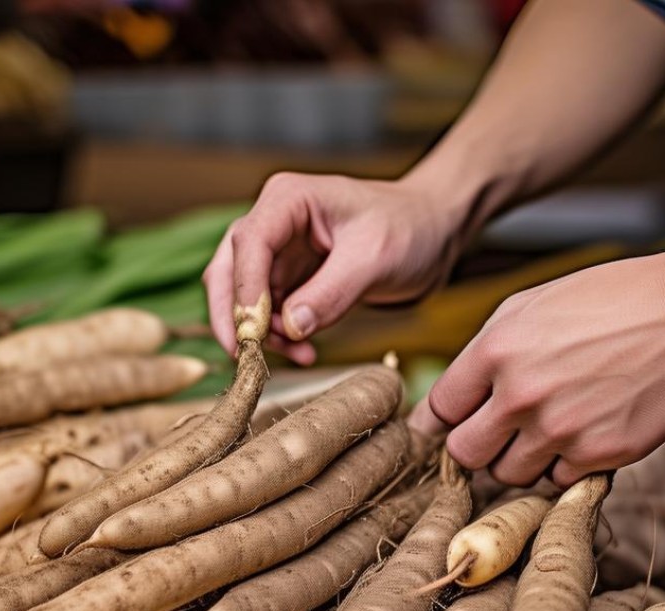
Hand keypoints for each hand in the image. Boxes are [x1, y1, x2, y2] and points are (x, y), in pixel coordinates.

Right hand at [203, 172, 466, 362]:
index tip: (253, 332)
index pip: (249, 244)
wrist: (435, 230)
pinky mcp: (293, 276)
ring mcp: (281, 250)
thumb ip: (332, 292)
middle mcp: (275, 221)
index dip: (244, 290)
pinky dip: (280, 335)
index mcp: (289, 199)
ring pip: (245, 296)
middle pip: (229, 270)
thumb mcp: (375, 259)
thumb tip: (290, 327)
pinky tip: (305, 351)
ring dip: (262, 332)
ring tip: (299, 355)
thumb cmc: (411, 227)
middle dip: (236, 317)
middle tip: (247, 358)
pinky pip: (270, 311)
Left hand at [419, 251, 664, 486]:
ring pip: (508, 475)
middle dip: (478, 446)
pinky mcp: (599, 456)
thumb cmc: (615, 300)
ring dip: (520, 459)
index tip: (455, 422)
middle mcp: (520, 395)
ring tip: (551, 427)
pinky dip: (563, 466)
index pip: (439, 410)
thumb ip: (487, 352)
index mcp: (496, 349)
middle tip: (500, 432)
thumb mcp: (534, 305)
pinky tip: (584, 432)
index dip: (445, 419)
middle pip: (465, 454)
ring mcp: (560, 430)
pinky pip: (556, 481)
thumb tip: (450, 401)